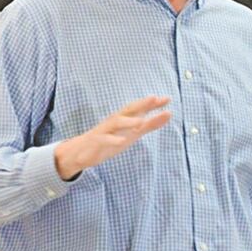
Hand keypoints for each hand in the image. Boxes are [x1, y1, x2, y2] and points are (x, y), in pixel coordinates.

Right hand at [53, 95, 171, 179]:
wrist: (81, 152)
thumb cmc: (110, 138)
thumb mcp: (133, 133)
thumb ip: (150, 124)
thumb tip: (169, 114)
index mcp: (124, 118)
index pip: (139, 107)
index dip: (152, 103)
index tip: (167, 99)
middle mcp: (115, 121)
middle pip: (128, 110)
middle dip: (141, 104)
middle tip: (154, 98)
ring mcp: (105, 130)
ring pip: (116, 122)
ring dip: (128, 121)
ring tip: (141, 120)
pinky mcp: (97, 142)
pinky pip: (105, 140)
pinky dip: (113, 140)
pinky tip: (122, 141)